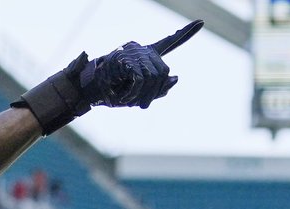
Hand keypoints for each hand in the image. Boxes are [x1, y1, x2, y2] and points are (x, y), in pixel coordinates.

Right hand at [83, 20, 203, 108]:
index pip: (169, 42)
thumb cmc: (112, 93)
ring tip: (128, 99)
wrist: (88, 91)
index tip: (201, 23)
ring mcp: (134, 52)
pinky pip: (140, 79)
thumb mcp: (138, 96)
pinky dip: (134, 92)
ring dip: (142, 95)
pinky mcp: (125, 58)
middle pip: (164, 71)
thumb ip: (158, 90)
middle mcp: (142, 50)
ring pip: (153, 76)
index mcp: (145, 57)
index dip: (185, 33)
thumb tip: (176, 79)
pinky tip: (124, 96)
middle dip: (155, 92)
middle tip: (141, 105)